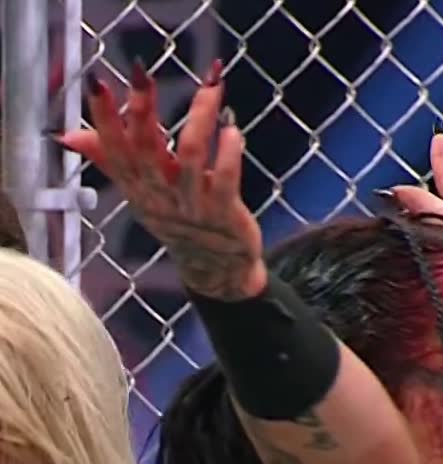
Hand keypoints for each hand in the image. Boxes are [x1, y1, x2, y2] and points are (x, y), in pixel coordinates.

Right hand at [57, 61, 265, 300]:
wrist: (217, 269)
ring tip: (212, 89)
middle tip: (141, 71)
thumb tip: (66, 136)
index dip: (104, 118)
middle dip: (143, 110)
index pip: (114, 150)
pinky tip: (233, 130)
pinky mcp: (225, 213)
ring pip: (192, 155)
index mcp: (138, 187)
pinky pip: (226, 180)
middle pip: (147, 149)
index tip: (96, 81)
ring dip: (201, 118)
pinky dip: (230, 153)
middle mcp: (161, 195)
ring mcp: (193, 205)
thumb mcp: (139, 193)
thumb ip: (108, 159)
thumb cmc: (177, 222)